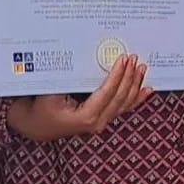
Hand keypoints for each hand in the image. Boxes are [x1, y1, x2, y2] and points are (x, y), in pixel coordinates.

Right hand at [7, 54, 151, 141]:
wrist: (36, 125)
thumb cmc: (41, 108)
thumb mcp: (50, 93)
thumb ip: (68, 79)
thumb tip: (82, 59)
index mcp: (86, 116)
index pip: (108, 92)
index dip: (118, 74)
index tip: (124, 59)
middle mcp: (98, 122)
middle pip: (121, 97)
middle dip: (129, 76)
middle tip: (134, 58)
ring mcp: (102, 123)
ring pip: (125, 103)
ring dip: (135, 84)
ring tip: (142, 68)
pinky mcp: (103, 120)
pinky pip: (123, 108)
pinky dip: (136, 98)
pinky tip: (147, 89)